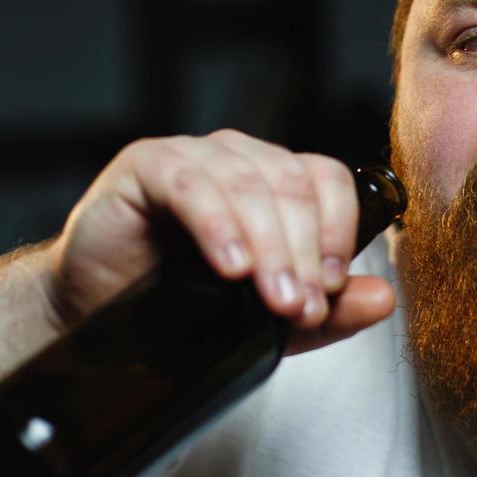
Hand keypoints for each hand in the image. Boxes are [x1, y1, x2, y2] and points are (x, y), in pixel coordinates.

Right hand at [42, 129, 395, 354]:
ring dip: (268, 246)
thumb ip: (325, 310)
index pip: (329, 182)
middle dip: (303, 252)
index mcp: (275, 183)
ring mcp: (194, 157)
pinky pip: (192, 185)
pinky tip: (228, 265)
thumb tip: (383, 300)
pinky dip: (217, 227)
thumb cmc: (176, 307)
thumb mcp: (264, 319)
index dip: (338, 232)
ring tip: (269, 297)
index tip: (329, 289)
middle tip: (299, 307)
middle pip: (293, 185)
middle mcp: (240, 159)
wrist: (93, 315)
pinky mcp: (147, 165)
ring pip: (249, 185)